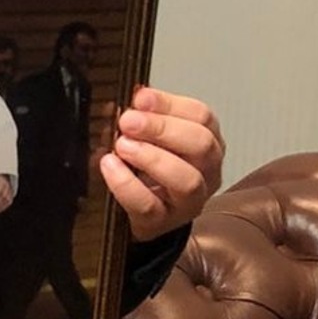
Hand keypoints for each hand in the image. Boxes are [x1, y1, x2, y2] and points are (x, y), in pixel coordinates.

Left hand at [99, 87, 223, 240]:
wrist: (137, 213)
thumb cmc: (145, 169)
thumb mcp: (146, 136)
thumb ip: (143, 116)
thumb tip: (135, 96)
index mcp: (206, 141)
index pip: (201, 116)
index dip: (170, 104)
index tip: (140, 98)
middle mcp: (207, 171)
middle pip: (201, 144)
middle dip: (162, 128)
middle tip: (128, 122)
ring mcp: (189, 201)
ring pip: (187, 179)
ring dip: (152, 157)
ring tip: (122, 146)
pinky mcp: (164, 222)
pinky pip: (150, 205)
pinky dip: (127, 184)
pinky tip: (111, 167)